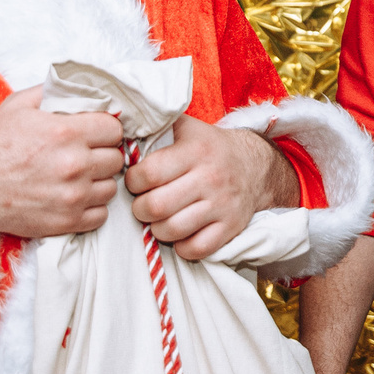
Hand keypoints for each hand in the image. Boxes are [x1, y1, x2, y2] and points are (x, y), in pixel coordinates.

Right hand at [0, 85, 126, 239]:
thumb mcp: (18, 105)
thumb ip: (53, 92)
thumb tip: (81, 87)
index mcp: (66, 132)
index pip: (115, 129)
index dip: (105, 129)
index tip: (95, 133)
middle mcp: (75, 164)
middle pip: (116, 158)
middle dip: (102, 154)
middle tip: (85, 154)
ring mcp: (73, 196)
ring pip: (111, 187)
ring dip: (98, 181)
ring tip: (78, 176)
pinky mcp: (67, 221)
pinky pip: (101, 214)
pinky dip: (92, 207)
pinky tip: (74, 197)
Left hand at [125, 115, 298, 260]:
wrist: (254, 165)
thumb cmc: (209, 147)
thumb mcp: (186, 127)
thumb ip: (156, 125)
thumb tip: (119, 129)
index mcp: (195, 151)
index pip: (148, 174)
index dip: (132, 181)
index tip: (136, 181)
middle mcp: (210, 178)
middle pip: (156, 206)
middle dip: (140, 209)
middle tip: (143, 203)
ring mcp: (222, 205)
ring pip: (172, 230)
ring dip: (156, 229)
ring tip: (158, 219)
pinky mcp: (231, 227)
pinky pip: (196, 248)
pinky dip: (181, 246)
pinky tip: (179, 233)